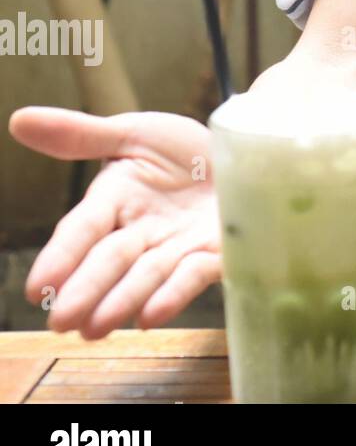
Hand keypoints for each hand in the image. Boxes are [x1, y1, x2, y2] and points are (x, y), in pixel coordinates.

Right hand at [8, 106, 222, 339]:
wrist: (243, 148)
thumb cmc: (179, 149)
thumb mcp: (132, 134)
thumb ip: (81, 135)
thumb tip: (19, 119)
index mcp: (114, 201)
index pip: (81, 230)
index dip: (60, 257)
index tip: (37, 288)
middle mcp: (141, 231)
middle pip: (110, 260)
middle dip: (86, 290)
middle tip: (62, 320)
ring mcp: (177, 246)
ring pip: (146, 276)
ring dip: (122, 301)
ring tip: (98, 326)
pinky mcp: (216, 253)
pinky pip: (193, 275)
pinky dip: (173, 295)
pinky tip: (152, 315)